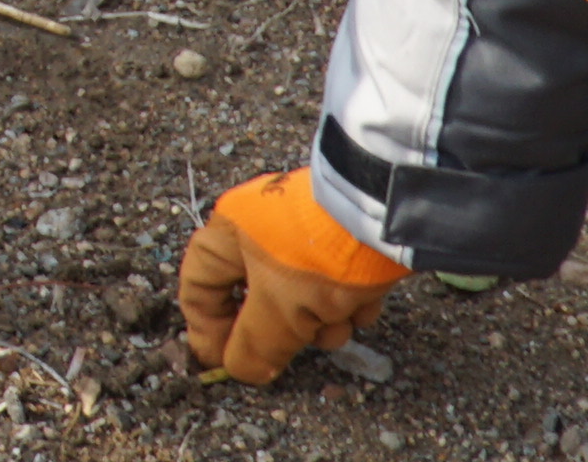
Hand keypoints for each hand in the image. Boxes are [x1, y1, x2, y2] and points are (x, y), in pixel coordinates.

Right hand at [177, 170, 405, 382]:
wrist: (388, 218)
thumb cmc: (316, 257)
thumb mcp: (278, 311)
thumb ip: (252, 346)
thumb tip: (241, 369)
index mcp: (230, 232)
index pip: (199, 288)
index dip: (207, 332)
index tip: (226, 365)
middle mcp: (262, 228)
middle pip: (257, 299)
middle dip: (284, 329)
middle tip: (299, 343)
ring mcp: (305, 233)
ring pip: (300, 298)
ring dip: (322, 321)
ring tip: (342, 321)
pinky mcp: (343, 240)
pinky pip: (334, 284)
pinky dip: (348, 302)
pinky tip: (365, 304)